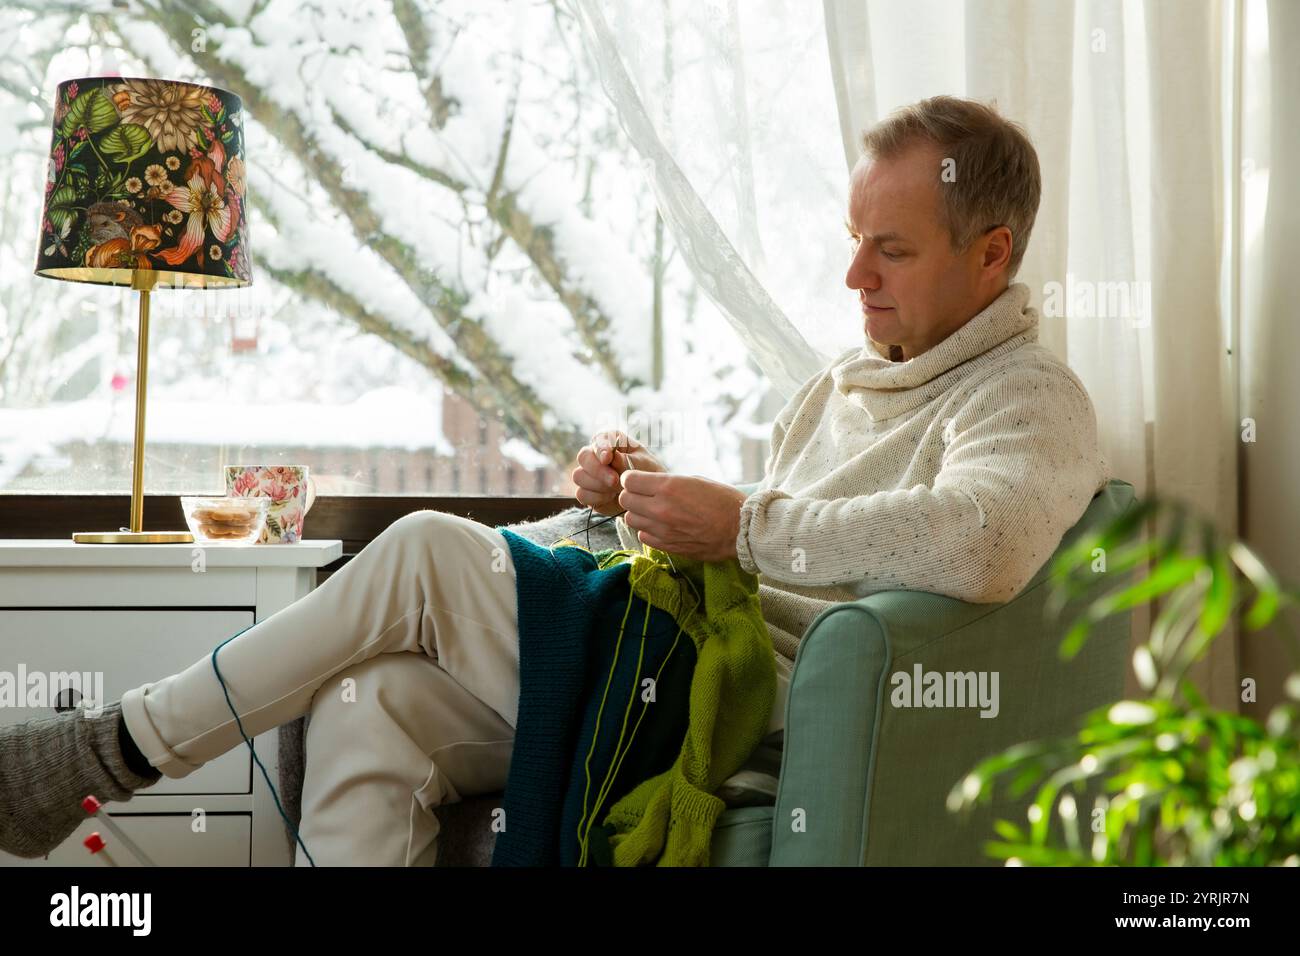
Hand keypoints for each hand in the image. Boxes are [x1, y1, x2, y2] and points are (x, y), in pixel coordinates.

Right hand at [571, 430, 665, 516]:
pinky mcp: (587, 491)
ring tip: (616, 489)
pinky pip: (581, 493)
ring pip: (579, 476)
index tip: (607, 458)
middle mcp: (596, 455)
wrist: (648, 495)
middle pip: (583, 456)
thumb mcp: (643, 464)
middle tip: (614, 480)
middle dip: (598, 469)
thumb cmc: (647, 472)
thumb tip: (612, 456)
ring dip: (597, 485)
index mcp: (611, 440)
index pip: (599, 438)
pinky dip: (596, 497)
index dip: (600, 448)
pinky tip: (610, 497)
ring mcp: (589, 473)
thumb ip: (627, 460)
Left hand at [617, 471, 748, 562]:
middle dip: (632, 495)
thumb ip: (668, 482)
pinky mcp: (667, 546)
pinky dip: (648, 530)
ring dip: (638, 513)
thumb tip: (650, 484)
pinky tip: (661, 526)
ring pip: (630, 519)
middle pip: (625, 500)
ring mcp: (662, 530)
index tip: (639, 480)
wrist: (741, 530)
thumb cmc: (723, 501)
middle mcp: (661, 508)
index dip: (632, 479)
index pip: (628, 480)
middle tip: (645, 495)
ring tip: (653, 511)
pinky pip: (643, 536)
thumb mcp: (695, 480)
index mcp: (669, 487)